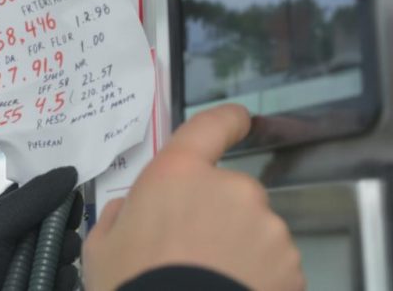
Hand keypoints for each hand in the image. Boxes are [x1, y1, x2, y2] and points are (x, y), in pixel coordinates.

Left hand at [0, 166, 82, 290]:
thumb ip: (32, 198)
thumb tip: (68, 171)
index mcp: (8, 218)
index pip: (43, 198)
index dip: (60, 194)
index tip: (73, 193)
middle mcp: (23, 241)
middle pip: (60, 226)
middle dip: (64, 226)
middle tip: (58, 231)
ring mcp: (32, 268)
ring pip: (66, 254)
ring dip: (64, 253)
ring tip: (49, 259)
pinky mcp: (40, 287)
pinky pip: (65, 280)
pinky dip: (63, 278)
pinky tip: (51, 278)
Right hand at [83, 105, 304, 290]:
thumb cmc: (131, 286)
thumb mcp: (101, 248)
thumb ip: (120, 216)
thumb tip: (131, 211)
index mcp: (179, 175)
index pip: (209, 127)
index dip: (227, 119)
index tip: (239, 119)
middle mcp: (230, 190)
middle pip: (229, 191)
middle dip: (215, 215)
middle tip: (188, 253)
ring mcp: (267, 228)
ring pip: (253, 230)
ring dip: (238, 248)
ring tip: (211, 282)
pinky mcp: (291, 266)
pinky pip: (273, 264)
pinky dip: (259, 277)